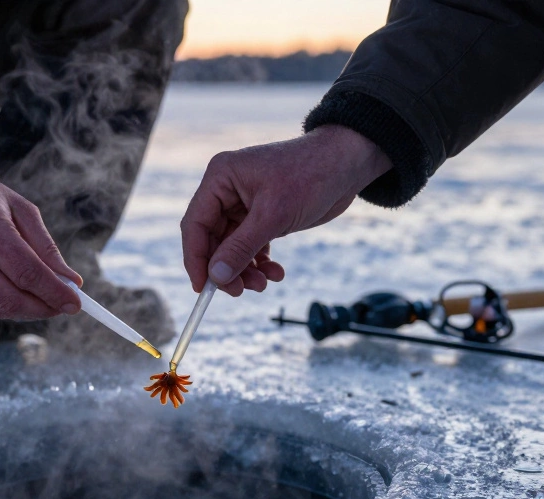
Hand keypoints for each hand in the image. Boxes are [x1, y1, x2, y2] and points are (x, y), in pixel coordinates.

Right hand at [0, 156, 81, 318]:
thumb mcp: (18, 207)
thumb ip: (45, 246)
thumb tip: (70, 281)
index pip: (27, 272)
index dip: (54, 292)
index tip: (75, 302)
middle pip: (12, 298)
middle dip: (44, 308)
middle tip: (63, 306)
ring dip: (26, 310)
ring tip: (43, 300)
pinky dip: (4, 305)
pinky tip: (15, 292)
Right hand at [180, 125, 391, 295]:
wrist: (348, 163)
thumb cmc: (311, 174)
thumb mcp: (274, 215)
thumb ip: (241, 247)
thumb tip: (216, 277)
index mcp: (220, 178)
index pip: (195, 224)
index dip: (196, 259)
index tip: (202, 288)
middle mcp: (227, 190)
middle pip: (212, 240)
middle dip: (226, 268)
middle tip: (240, 291)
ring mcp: (244, 204)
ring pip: (232, 247)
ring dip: (245, 269)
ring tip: (265, 283)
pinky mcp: (263, 215)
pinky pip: (251, 246)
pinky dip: (260, 263)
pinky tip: (275, 273)